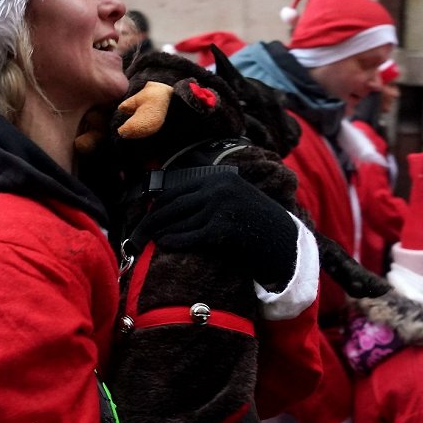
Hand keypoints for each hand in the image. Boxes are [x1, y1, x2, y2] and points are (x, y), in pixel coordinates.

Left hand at [135, 171, 296, 291]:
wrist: (283, 241)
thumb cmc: (252, 223)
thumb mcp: (231, 198)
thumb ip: (205, 196)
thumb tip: (165, 202)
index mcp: (218, 177)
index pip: (177, 190)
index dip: (157, 205)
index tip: (146, 216)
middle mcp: (218, 187)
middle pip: (173, 204)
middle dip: (153, 220)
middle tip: (139, 233)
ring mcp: (221, 206)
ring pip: (180, 220)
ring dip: (161, 232)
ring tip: (148, 240)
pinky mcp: (223, 228)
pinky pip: (190, 235)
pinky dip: (175, 240)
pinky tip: (165, 244)